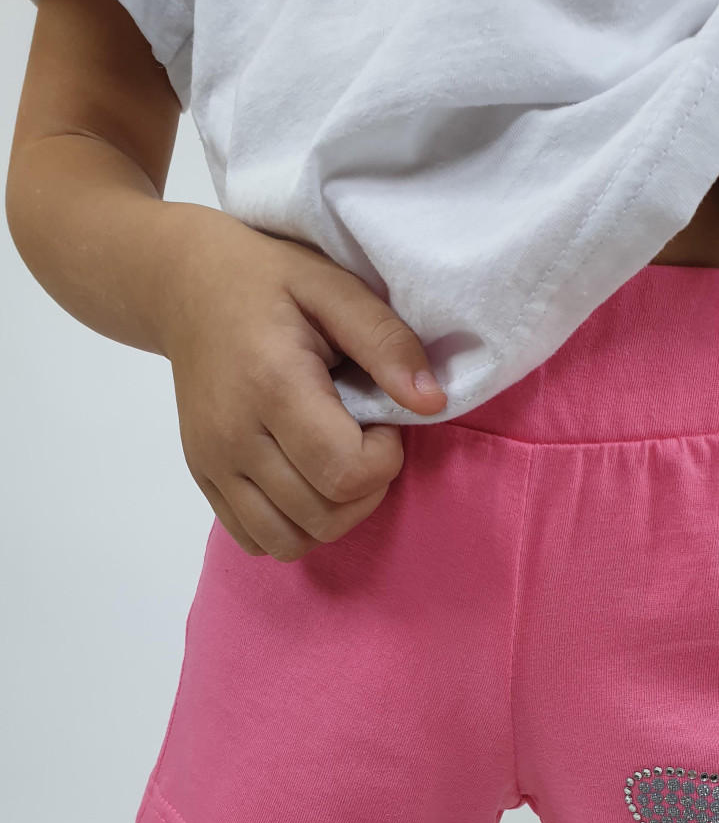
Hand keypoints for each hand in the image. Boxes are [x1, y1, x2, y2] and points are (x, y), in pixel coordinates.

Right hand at [156, 205, 446, 560]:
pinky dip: (292, 527)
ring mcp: (212, 463)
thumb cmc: (268, 282)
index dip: (384, 458)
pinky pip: (257, 540)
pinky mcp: (203, 478)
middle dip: (366, 489)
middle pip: (324, 516)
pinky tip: (304, 481)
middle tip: (363, 439)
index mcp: (272, 385)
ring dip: (332, 515)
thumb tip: (431, 403)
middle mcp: (233, 435)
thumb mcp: (334, 287)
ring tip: (335, 463)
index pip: (345, 473)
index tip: (381, 420)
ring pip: (291, 541)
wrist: (183, 285)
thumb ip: (387, 342)